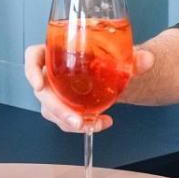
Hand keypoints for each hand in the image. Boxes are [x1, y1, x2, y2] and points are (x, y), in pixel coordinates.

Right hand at [23, 44, 154, 131]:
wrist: (112, 70)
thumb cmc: (107, 57)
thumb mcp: (118, 54)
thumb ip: (132, 57)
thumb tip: (148, 59)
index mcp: (54, 52)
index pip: (33, 56)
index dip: (31, 70)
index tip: (38, 84)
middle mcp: (50, 72)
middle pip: (43, 92)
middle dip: (58, 110)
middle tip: (77, 121)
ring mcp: (55, 92)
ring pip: (52, 111)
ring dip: (70, 122)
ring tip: (95, 124)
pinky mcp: (64, 107)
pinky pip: (66, 120)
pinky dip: (83, 125)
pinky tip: (103, 123)